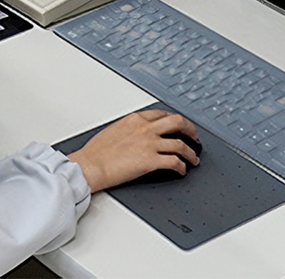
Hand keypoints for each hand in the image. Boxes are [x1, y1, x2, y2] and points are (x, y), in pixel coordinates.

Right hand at [67, 110, 199, 192]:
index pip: (161, 114)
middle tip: (193, 137)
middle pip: (177, 122)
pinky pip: (175, 162)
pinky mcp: (151, 161)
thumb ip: (130, 129)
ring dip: (190, 153)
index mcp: (135, 119)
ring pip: (180, 144)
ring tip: (193, 158)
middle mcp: (145, 129)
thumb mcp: (114, 130)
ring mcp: (149, 144)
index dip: (175, 120)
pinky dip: (182, 167)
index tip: (179, 125)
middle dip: (190, 129)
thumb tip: (137, 135)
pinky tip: (182, 170)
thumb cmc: (96, 152)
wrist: (90, 165)